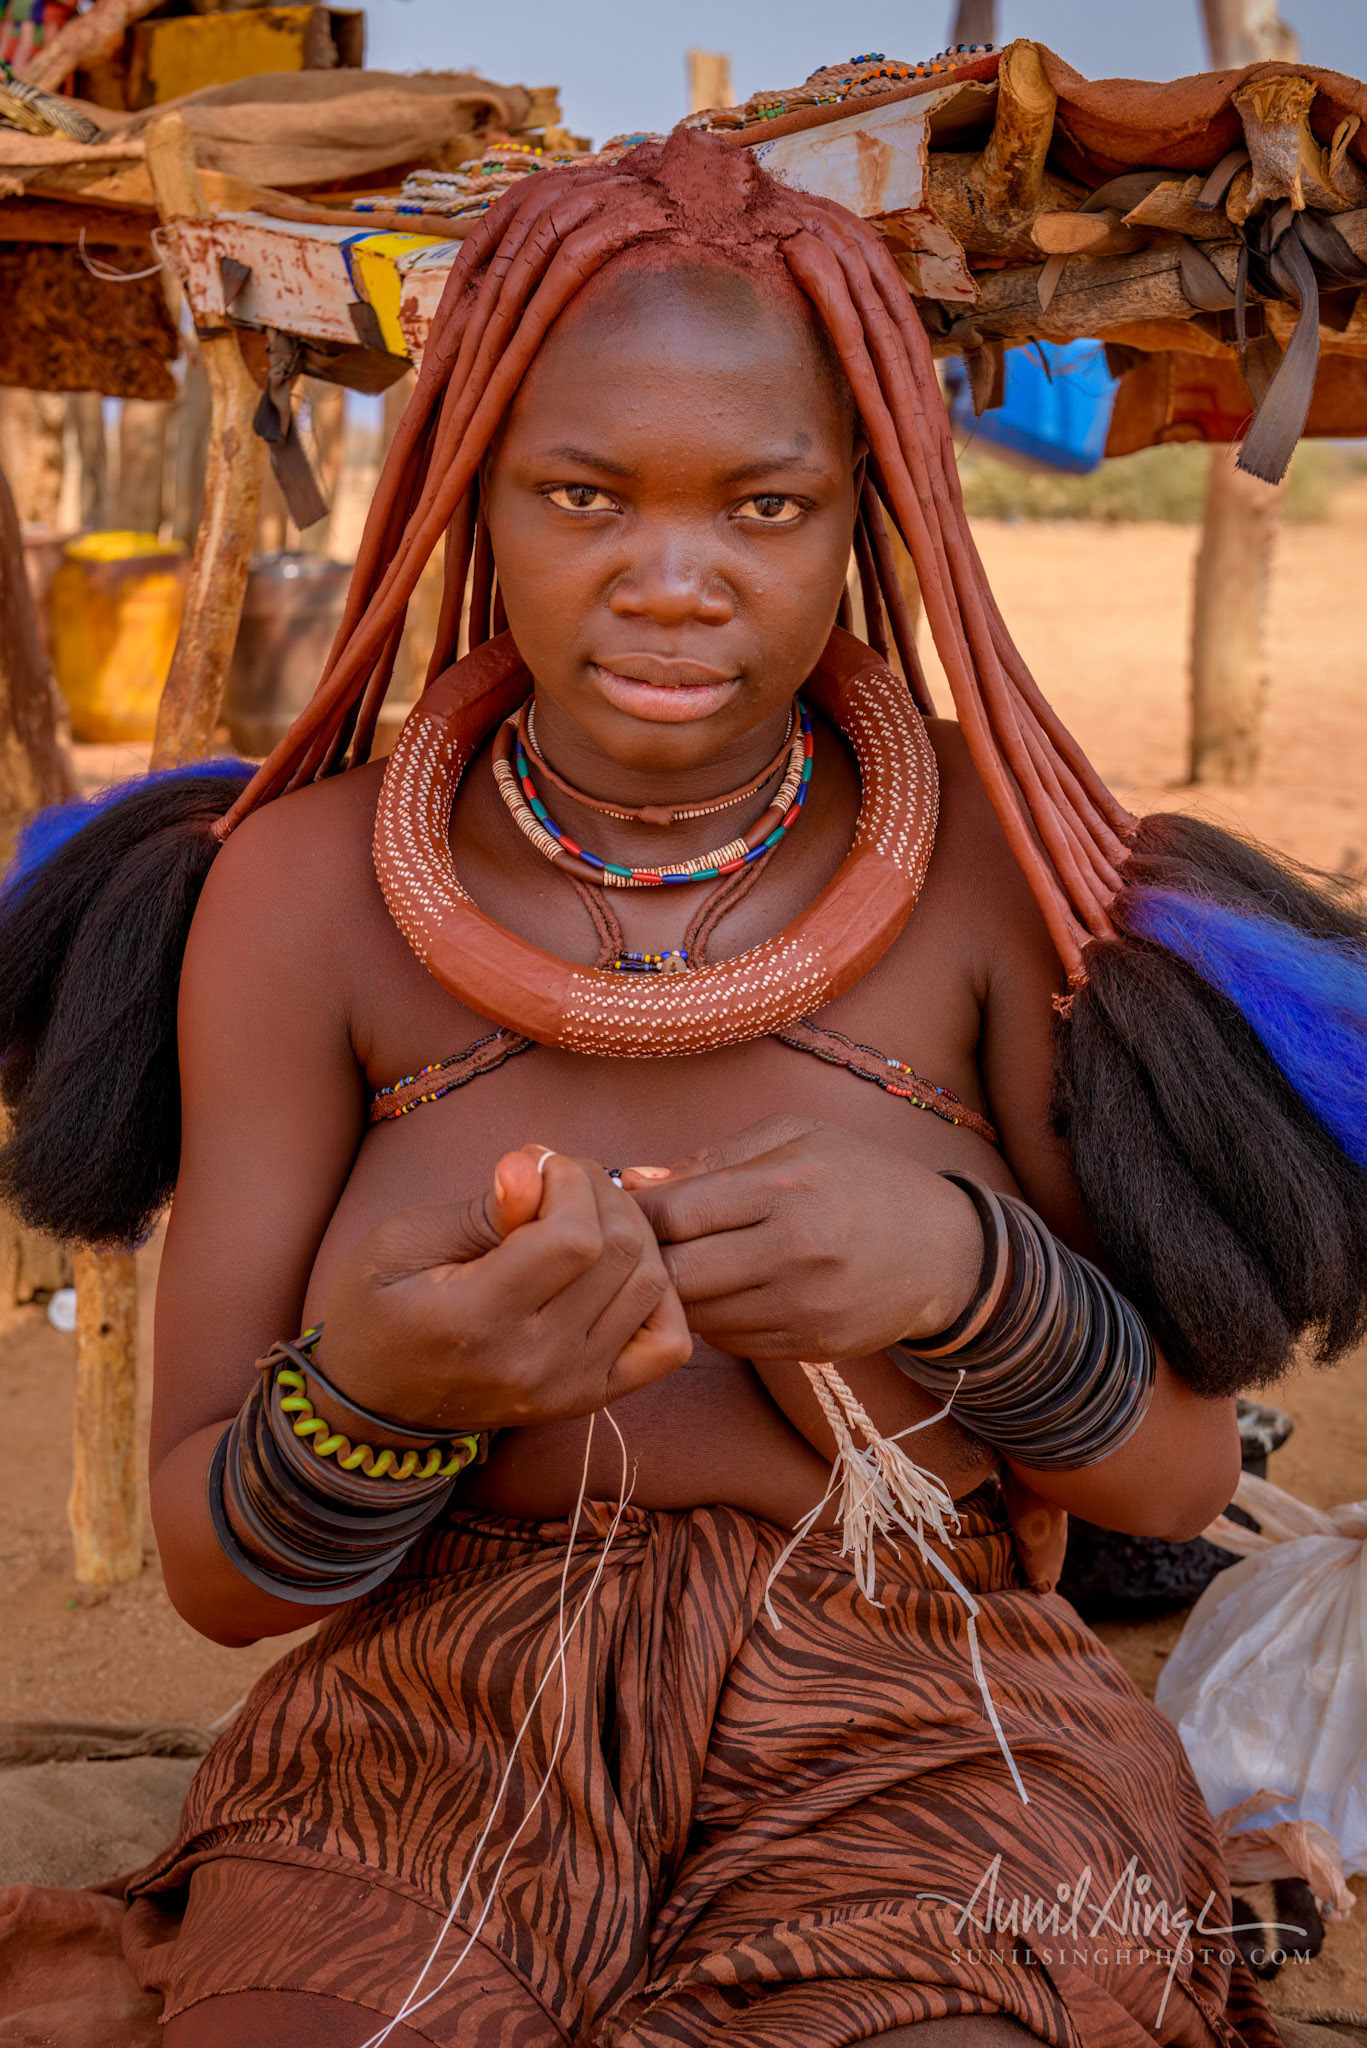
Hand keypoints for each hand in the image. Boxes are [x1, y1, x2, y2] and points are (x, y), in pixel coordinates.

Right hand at [317, 1145, 692, 1432]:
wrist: (373, 1403)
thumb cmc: (377, 1309)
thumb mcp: (403, 1241)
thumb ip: (482, 1208)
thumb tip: (536, 1163)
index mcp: (477, 1320)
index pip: (575, 1237)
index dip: (569, 1181)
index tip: (538, 1167)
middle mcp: (535, 1362)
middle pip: (621, 1252)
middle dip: (601, 1193)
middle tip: (561, 1182)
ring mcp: (570, 1387)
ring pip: (653, 1285)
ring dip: (631, 1232)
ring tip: (584, 1218)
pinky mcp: (591, 1397)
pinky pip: (667, 1341)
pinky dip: (657, 1295)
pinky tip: (615, 1271)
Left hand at [624, 1116, 982, 1360]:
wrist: (945, 1251)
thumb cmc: (862, 1179)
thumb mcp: (799, 1139)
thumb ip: (714, 1158)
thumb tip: (635, 1180)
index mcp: (789, 1185)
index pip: (677, 1212)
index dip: (639, 1214)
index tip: (628, 1209)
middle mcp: (797, 1249)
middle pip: (677, 1273)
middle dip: (649, 1261)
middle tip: (643, 1247)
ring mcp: (805, 1306)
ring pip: (697, 1315)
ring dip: (680, 1294)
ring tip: (688, 1266)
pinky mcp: (812, 1347)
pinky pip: (730, 1342)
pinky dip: (717, 1319)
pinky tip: (730, 1291)